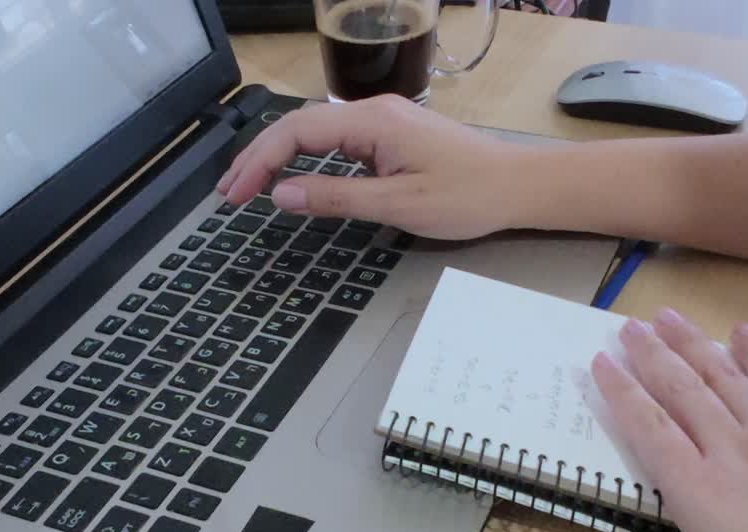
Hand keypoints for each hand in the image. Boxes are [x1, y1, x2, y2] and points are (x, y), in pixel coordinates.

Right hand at [217, 95, 521, 239]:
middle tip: (229, 192)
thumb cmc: (469, 195)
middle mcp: (373, 111)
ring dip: (279, 157)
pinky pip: (336, 140)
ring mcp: (382, 121)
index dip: (259, 162)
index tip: (236, 194)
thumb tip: (282, 196)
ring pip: (315, 132)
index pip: (296, 132)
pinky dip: (306, 158)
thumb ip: (337, 199)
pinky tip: (293, 178)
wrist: (518, 186)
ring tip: (248, 186)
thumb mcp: (398, 205)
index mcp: (372, 121)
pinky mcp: (390, 135)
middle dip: (258, 158)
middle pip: (298, 126)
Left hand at [589, 309, 747, 531]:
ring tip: (629, 330)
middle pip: (722, 376)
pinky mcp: (692, 484)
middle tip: (664, 319)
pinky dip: (622, 396)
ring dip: (652, 355)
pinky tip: (603, 372)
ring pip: (682, 390)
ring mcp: (729, 453)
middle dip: (689, 343)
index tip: (738, 330)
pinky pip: (649, 429)